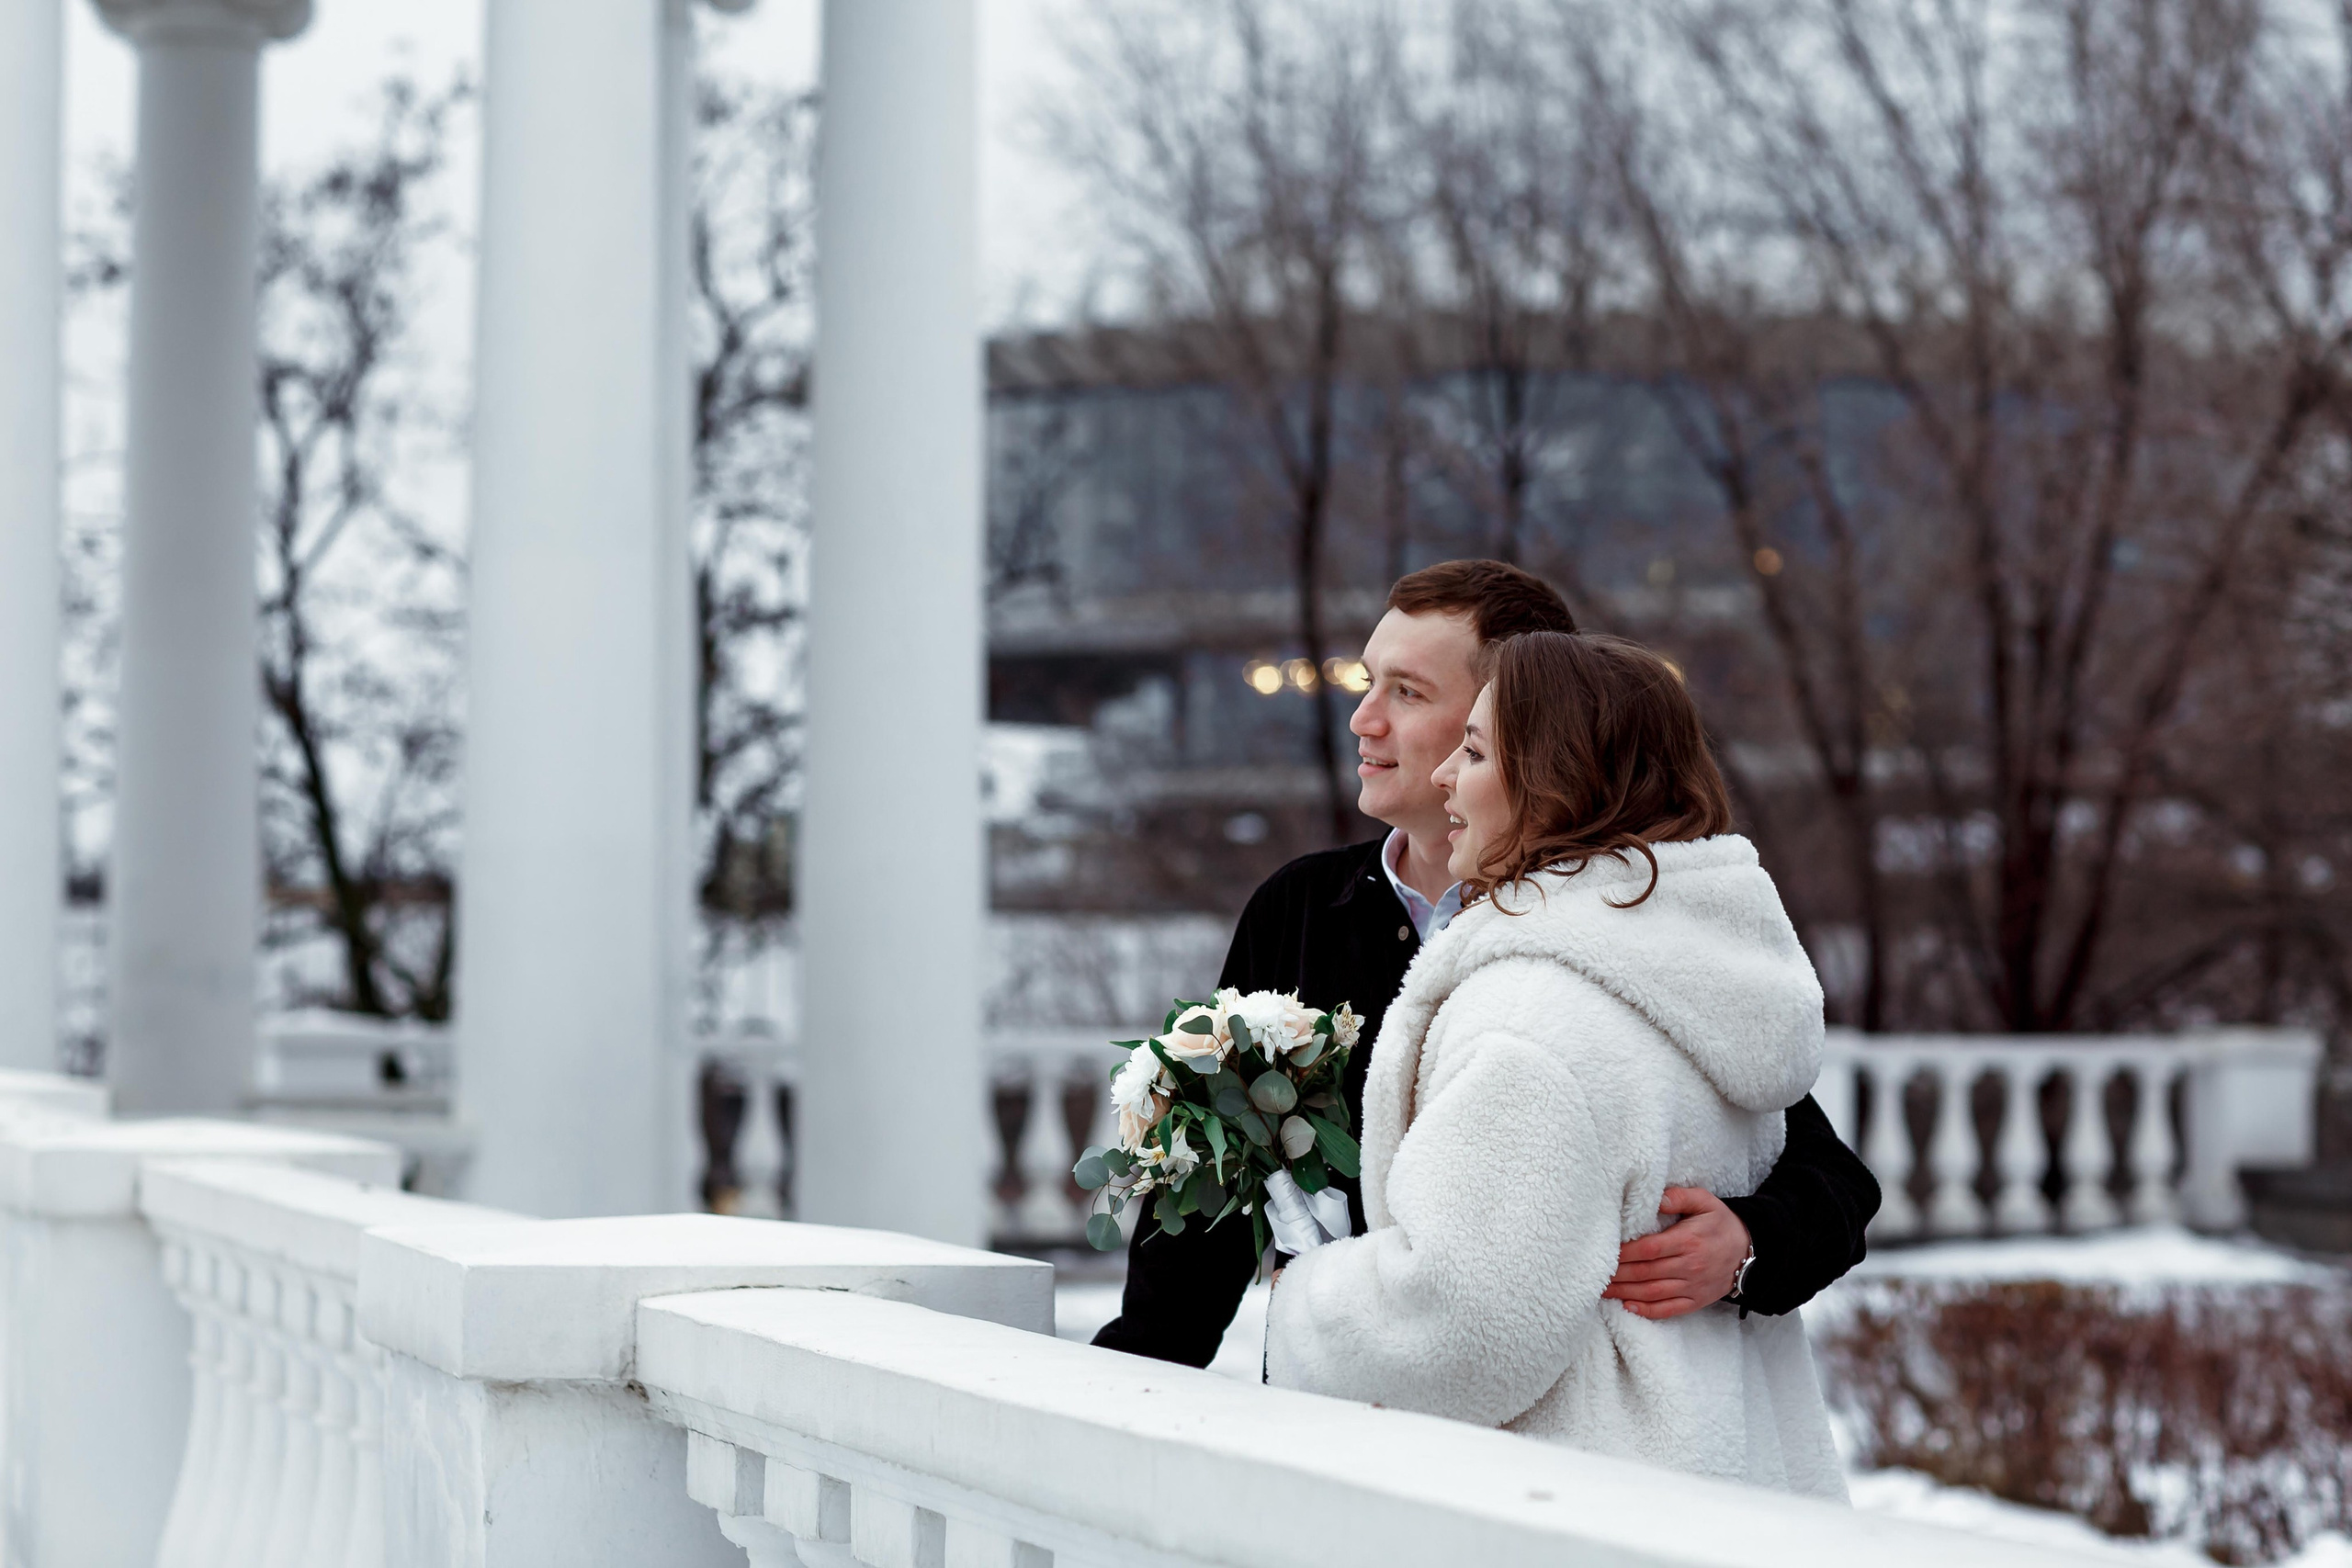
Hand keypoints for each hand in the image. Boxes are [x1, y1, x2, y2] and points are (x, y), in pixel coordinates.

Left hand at [1602, 1186, 1749, 1320]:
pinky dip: (1647, 1311)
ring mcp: (1693, 1286)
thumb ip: (1679, 1197)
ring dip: (1625, 1293)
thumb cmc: (1721, 1223)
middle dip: (1618, 1274)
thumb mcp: (1705, 1201)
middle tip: (1594, 1274)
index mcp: (1688, 1240)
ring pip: (1653, 1292)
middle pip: (1646, 1272)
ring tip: (1602, 1291)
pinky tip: (1628, 1307)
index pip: (1650, 1248)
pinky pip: (1669, 1309)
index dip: (1626, 1252)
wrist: (1750, 1251)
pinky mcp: (1697, 1301)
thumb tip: (1656, 1199)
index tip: (1606, 1252)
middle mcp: (1690, 1265)